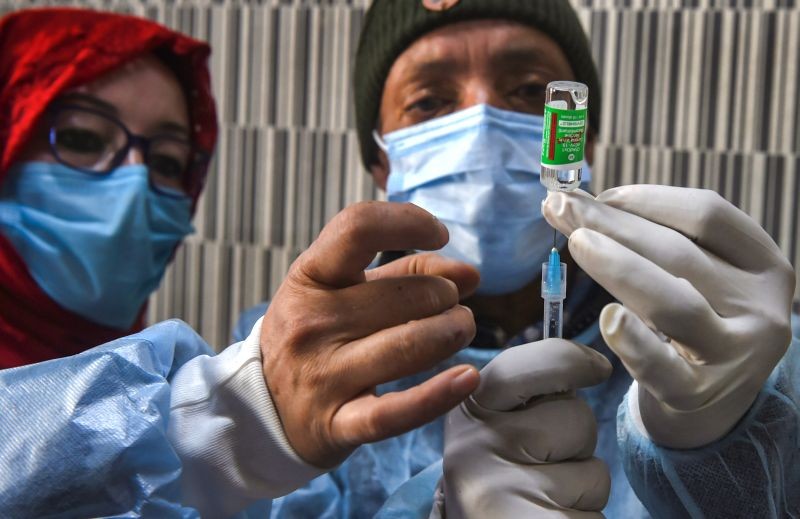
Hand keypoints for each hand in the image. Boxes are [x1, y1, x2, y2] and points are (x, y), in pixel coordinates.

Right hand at [261, 201, 480, 467]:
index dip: (409, 222)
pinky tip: (468, 378)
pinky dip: (438, 394)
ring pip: (408, 345)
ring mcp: (322, 376)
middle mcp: (310, 323)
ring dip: (451, 331)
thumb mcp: (342, 292)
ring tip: (460, 327)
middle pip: (403, 295)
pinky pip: (395, 411)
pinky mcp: (339, 424)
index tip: (438, 233)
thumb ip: (405, 274)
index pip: (358, 229)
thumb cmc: (314, 338)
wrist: (265, 410)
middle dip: (444, 294)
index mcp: (309, 278)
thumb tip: (469, 274)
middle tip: (451, 302)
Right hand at [432, 339, 611, 518]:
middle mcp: (477, 448)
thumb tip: (586, 363)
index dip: (570, 359)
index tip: (598, 367)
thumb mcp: (487, 429)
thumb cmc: (494, 477)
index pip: (523, 367)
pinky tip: (548, 517)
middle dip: (578, 439)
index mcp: (466, 413)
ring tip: (543, 497)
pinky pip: (596, 514)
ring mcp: (505, 492)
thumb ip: (519, 395)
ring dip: (583, 486)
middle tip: (543, 461)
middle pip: (576, 416)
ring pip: (594, 471)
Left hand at [543, 186, 795, 447]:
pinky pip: (661, 367)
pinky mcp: (698, 394)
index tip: (601, 195)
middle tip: (563, 206)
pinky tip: (607, 318)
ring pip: (674, 304)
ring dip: (619, 268)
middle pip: (680, 255)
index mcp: (763, 265)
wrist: (714, 401)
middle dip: (614, 226)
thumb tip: (576, 203)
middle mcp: (760, 308)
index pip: (710, 216)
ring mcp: (733, 355)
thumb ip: (650, 241)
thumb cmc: (698, 321)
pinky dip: (633, 342)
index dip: (651, 199)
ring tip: (577, 242)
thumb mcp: (695, 277)